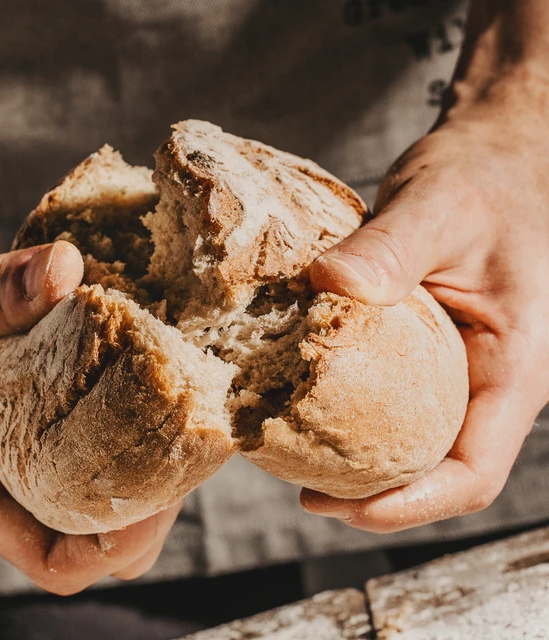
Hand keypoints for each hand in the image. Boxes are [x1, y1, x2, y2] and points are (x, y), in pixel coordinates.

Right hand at [0, 215, 180, 593]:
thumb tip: (63, 270)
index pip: (57, 557)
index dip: (118, 544)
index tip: (165, 494)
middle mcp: (15, 468)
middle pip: (102, 524)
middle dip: (155, 496)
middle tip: (187, 435)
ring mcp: (38, 433)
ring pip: (112, 468)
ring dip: (155, 441)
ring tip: (185, 395)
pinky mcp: (55, 396)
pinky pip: (107, 413)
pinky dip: (139, 395)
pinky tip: (161, 356)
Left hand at [301, 37, 548, 530]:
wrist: (493, 158)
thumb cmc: (482, 179)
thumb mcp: (439, 206)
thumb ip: (391, 247)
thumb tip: (325, 283)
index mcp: (514, 365)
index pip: (473, 470)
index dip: (410, 505)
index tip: (341, 507)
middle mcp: (490, 379)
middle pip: (438, 470)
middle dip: (375, 496)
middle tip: (306, 494)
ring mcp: (462, 368)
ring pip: (417, 442)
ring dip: (363, 463)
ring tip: (299, 461)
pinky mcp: (432, 350)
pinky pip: (398, 402)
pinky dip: (357, 417)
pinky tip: (311, 406)